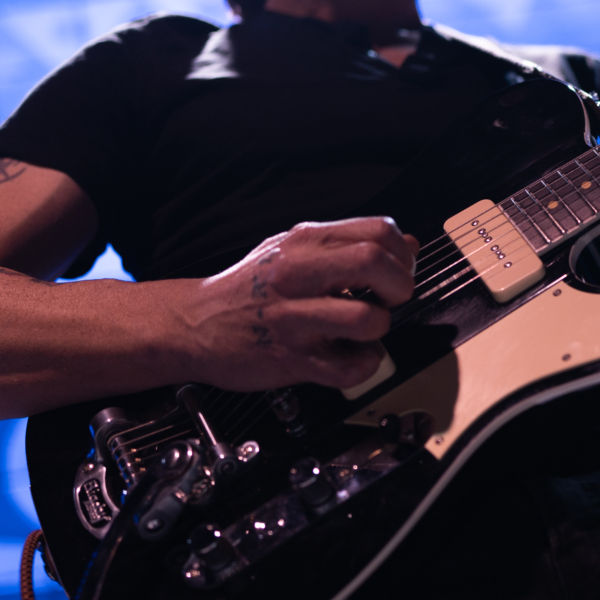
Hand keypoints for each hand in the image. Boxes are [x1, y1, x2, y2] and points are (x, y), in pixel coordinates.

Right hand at [171, 217, 418, 392]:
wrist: (193, 324)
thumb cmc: (247, 289)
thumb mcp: (293, 250)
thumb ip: (348, 245)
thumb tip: (406, 243)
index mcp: (304, 243)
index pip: (378, 230)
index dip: (400, 253)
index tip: (397, 270)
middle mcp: (298, 275)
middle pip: (375, 262)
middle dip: (399, 285)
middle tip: (390, 300)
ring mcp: (293, 318)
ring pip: (366, 319)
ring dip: (380, 329)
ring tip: (366, 330)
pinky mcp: (290, 358)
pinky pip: (346, 368)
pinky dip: (362, 366)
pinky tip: (351, 356)